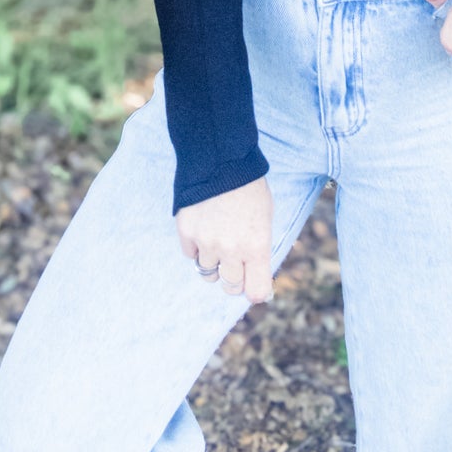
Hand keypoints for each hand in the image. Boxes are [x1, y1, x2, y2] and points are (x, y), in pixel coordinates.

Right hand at [176, 176, 274, 304]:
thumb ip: (259, 248)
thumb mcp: (265, 218)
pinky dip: (197, 248)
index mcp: (257, 246)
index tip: (253, 282)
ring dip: (214, 263)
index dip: (255, 289)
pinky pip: (191, 254)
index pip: (256, 291)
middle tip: (234, 262)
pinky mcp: (187, 232)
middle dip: (234, 278)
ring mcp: (206, 242)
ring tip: (218, 241)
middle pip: (230, 286)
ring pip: (208, 274)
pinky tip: (204, 229)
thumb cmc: (249, 187)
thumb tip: (256, 273)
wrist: (220, 159)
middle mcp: (231, 249)